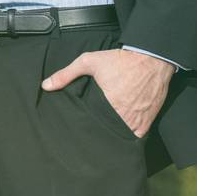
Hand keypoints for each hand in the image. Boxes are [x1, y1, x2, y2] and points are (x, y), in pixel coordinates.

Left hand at [41, 47, 173, 136]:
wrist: (151, 57)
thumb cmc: (119, 60)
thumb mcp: (88, 62)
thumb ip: (66, 74)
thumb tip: (45, 86)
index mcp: (110, 104)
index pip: (96, 126)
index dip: (89, 130)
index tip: (81, 132)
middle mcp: (127, 114)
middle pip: (111, 133)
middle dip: (101, 135)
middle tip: (91, 138)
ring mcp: (141, 117)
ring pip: (126, 135)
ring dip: (116, 136)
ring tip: (105, 138)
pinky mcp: (151, 117)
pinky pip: (140, 134)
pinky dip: (132, 135)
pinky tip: (122, 134)